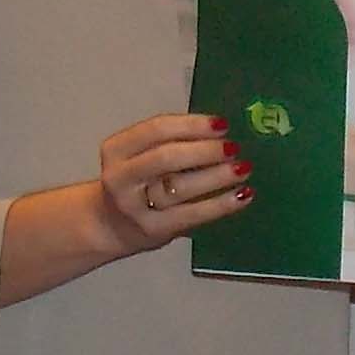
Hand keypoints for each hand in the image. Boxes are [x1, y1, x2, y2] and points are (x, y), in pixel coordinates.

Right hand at [91, 111, 248, 256]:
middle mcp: (120, 177)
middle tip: (234, 147)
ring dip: (217, 176)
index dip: (191, 125)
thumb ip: (172, 142)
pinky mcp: (152, 230)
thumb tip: (221, 132)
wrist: (111, 226)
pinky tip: (242, 195)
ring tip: (243, 168)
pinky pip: (192, 215)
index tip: (222, 124)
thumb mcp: (141, 156)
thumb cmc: (137, 183)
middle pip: (165, 158)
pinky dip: (220, 204)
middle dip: (204, 150)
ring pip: (179, 187)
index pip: (156, 130)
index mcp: (117, 149)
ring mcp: (134, 206)